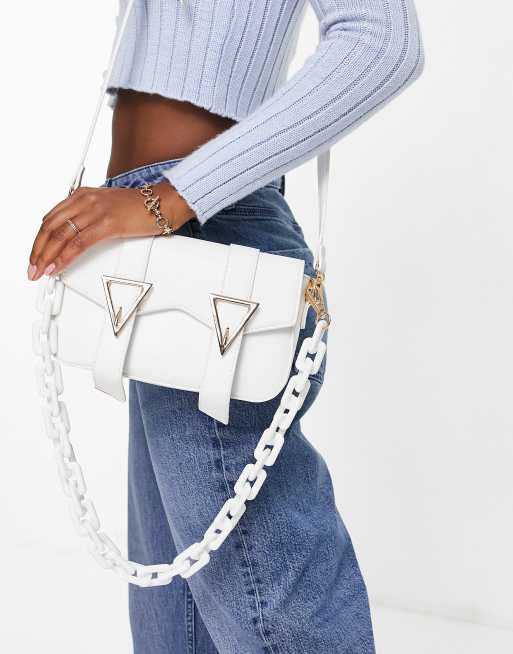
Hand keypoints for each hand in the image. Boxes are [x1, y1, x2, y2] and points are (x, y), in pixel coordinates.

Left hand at [27, 181, 195, 280]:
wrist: (162, 203)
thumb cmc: (139, 207)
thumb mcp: (106, 208)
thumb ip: (88, 218)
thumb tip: (75, 236)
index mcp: (82, 195)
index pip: (50, 218)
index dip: (39, 239)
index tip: (36, 254)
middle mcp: (85, 200)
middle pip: (50, 227)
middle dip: (38, 250)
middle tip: (33, 266)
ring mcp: (96, 211)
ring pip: (60, 236)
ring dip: (47, 256)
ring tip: (41, 270)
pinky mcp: (107, 224)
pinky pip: (78, 243)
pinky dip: (64, 257)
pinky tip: (58, 266)